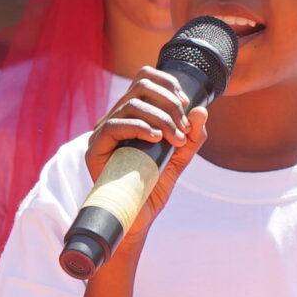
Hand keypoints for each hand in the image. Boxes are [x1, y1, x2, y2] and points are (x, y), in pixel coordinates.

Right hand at [85, 67, 210, 257]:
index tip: (186, 105)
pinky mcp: (95, 149)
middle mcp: (115, 119)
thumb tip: (201, 110)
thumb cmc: (154, 187)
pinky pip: (114, 125)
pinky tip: (157, 139)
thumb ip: (192, 135)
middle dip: (169, 103)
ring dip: (161, 118)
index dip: (168, 84)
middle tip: (182, 128)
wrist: (138, 218)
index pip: (144, 78)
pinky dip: (140, 128)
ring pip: (131, 104)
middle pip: (140, 85)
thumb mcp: (180, 157)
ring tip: (175, 139)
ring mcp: (103, 133)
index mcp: (132, 115)